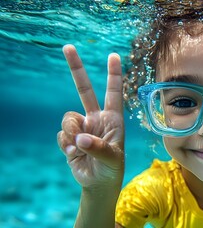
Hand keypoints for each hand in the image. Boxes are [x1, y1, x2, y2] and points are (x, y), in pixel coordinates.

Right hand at [57, 45, 124, 187]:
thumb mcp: (112, 159)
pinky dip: (66, 144)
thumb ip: (98, 148)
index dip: (113, 74)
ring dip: (71, 133)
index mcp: (113, 119)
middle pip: (84, 89)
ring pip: (68, 118)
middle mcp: (96, 118)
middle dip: (76, 68)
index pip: (113, 92)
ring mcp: (82, 127)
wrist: (98, 183)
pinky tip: (74, 154)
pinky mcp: (69, 138)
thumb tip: (80, 139)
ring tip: (79, 148)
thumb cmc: (112, 169)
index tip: (114, 55)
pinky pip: (62, 134)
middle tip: (68, 47)